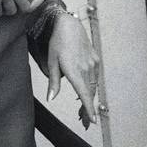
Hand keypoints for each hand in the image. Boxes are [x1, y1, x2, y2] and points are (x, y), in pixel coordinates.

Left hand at [46, 12, 99, 127]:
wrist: (69, 25)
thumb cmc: (57, 43)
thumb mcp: (52, 62)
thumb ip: (54, 82)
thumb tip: (51, 98)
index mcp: (74, 70)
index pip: (84, 94)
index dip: (88, 108)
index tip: (93, 120)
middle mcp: (86, 68)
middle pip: (90, 93)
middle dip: (88, 108)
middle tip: (86, 121)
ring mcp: (92, 63)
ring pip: (93, 85)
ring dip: (90, 98)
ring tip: (85, 110)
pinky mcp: (95, 59)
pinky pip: (95, 77)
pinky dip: (91, 86)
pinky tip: (87, 91)